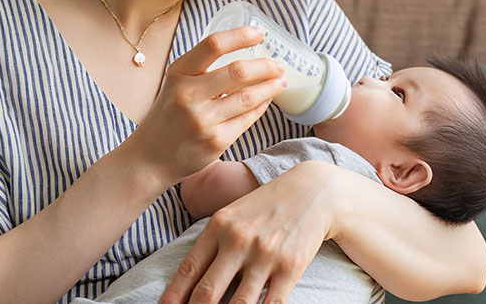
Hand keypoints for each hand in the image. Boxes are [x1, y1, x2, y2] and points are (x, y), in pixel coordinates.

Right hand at [124, 26, 286, 184]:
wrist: (150, 157)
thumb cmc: (169, 114)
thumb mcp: (176, 83)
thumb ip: (203, 68)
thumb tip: (246, 52)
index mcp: (179, 73)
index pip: (213, 45)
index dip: (241, 35)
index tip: (260, 33)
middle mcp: (188, 94)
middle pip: (238, 72)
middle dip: (266, 66)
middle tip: (279, 64)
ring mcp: (203, 120)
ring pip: (248, 97)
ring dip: (270, 87)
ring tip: (281, 81)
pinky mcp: (215, 141)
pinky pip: (247, 119)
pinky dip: (262, 107)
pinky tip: (266, 100)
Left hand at [159, 160, 337, 303]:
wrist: (312, 191)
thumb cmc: (266, 206)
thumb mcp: (233, 214)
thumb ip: (212, 243)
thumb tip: (190, 281)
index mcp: (219, 226)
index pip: (189, 270)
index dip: (173, 297)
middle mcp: (238, 240)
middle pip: (206, 293)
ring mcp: (264, 255)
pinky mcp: (289, 267)